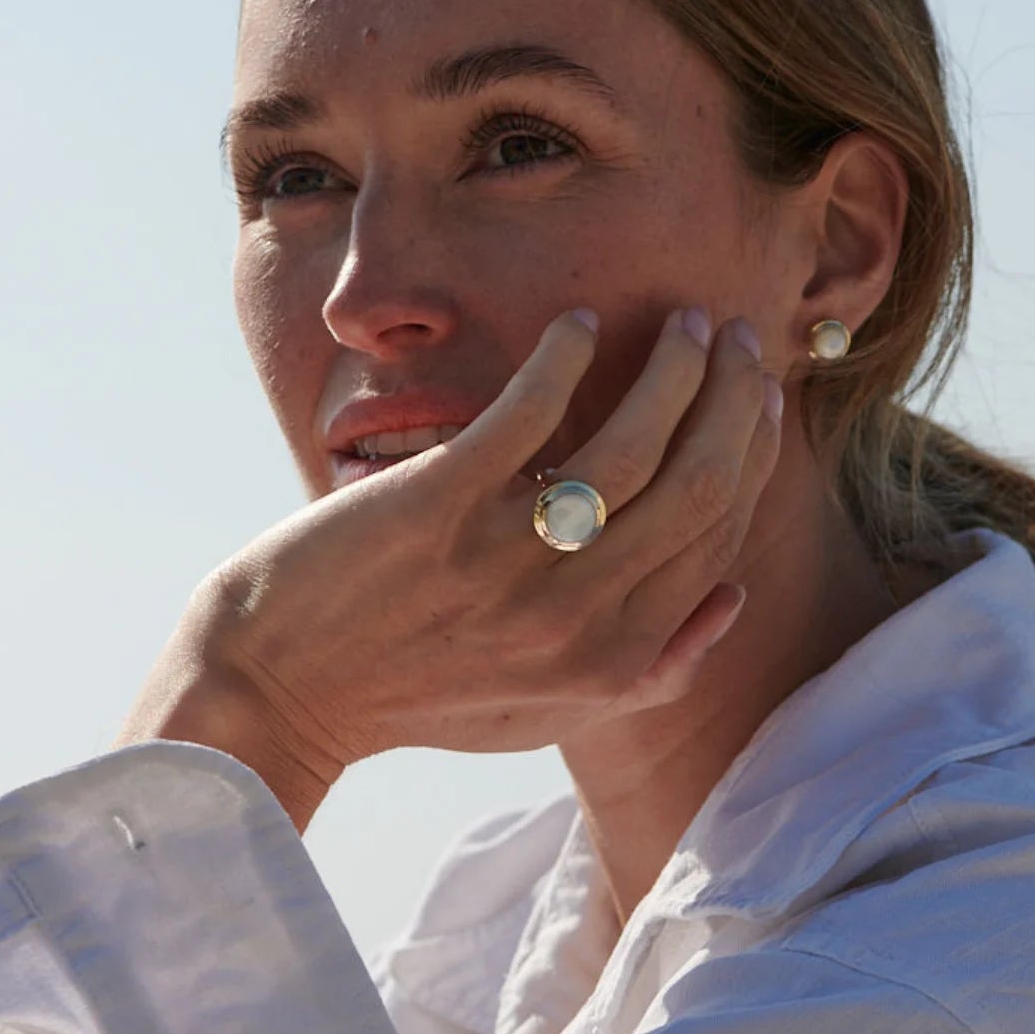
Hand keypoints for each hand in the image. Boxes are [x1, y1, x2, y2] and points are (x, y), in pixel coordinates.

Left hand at [114, 307, 783, 830]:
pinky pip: (528, 413)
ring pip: (634, 444)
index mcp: (612, 662)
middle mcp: (574, 616)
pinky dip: (563, 357)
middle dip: (734, 399)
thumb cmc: (417, 696)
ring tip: (682, 323)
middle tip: (737, 338)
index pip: (714, 535)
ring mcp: (505, 558)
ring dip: (672, 369)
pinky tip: (576, 321)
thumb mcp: (548, 712)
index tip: (756, 396)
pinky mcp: (436, 504)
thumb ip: (650, 669)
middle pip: (697, 486)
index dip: (749, 454)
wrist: (278, 689)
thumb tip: (733, 596)